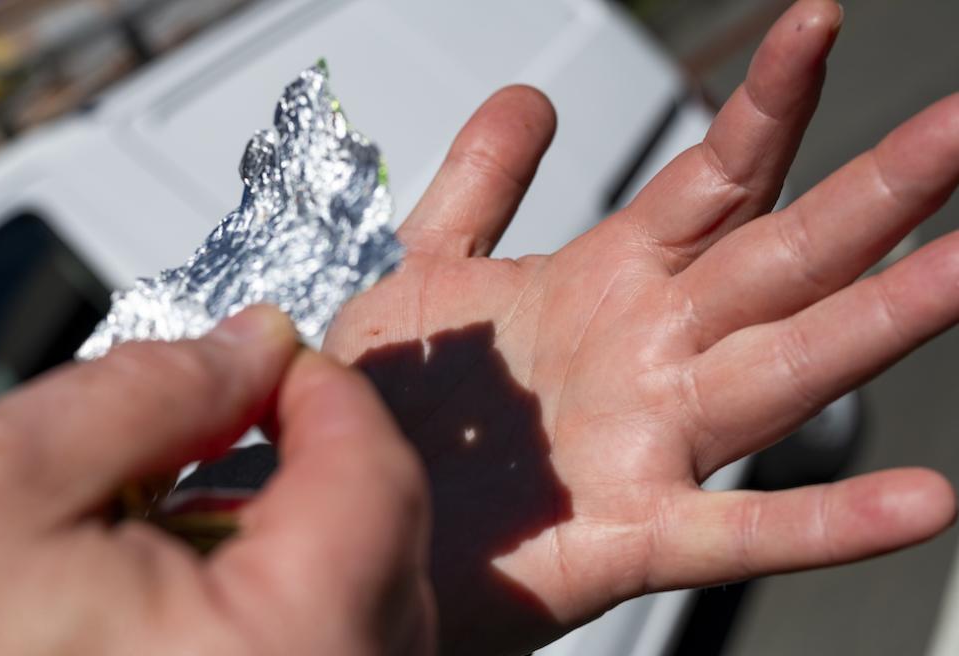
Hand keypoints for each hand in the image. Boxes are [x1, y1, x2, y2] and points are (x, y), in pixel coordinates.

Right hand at [0, 307, 433, 655]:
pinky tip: (185, 603)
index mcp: (288, 647)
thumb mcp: (4, 485)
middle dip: (312, 465)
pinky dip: (279, 608)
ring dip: (295, 539)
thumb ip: (154, 390)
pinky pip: (329, 652)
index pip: (378, 478)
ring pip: (367, 608)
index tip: (277, 359)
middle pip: (385, 545)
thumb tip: (255, 344)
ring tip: (180, 525)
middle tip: (228, 425)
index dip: (330, 394)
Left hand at [324, 1, 958, 652]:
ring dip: (883, 320)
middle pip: (782, 256)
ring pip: (788, 370)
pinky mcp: (636, 534)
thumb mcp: (431, 267)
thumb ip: (480, 184)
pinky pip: (743, 530)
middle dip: (874, 191)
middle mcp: (651, 351)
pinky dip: (828, 523)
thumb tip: (529, 100)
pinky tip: (919, 502)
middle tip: (957, 125)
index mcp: (609, 282)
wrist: (362, 521)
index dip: (767, 103)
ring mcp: (655, 439)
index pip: (714, 176)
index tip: (815, 23)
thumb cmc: (403, 406)